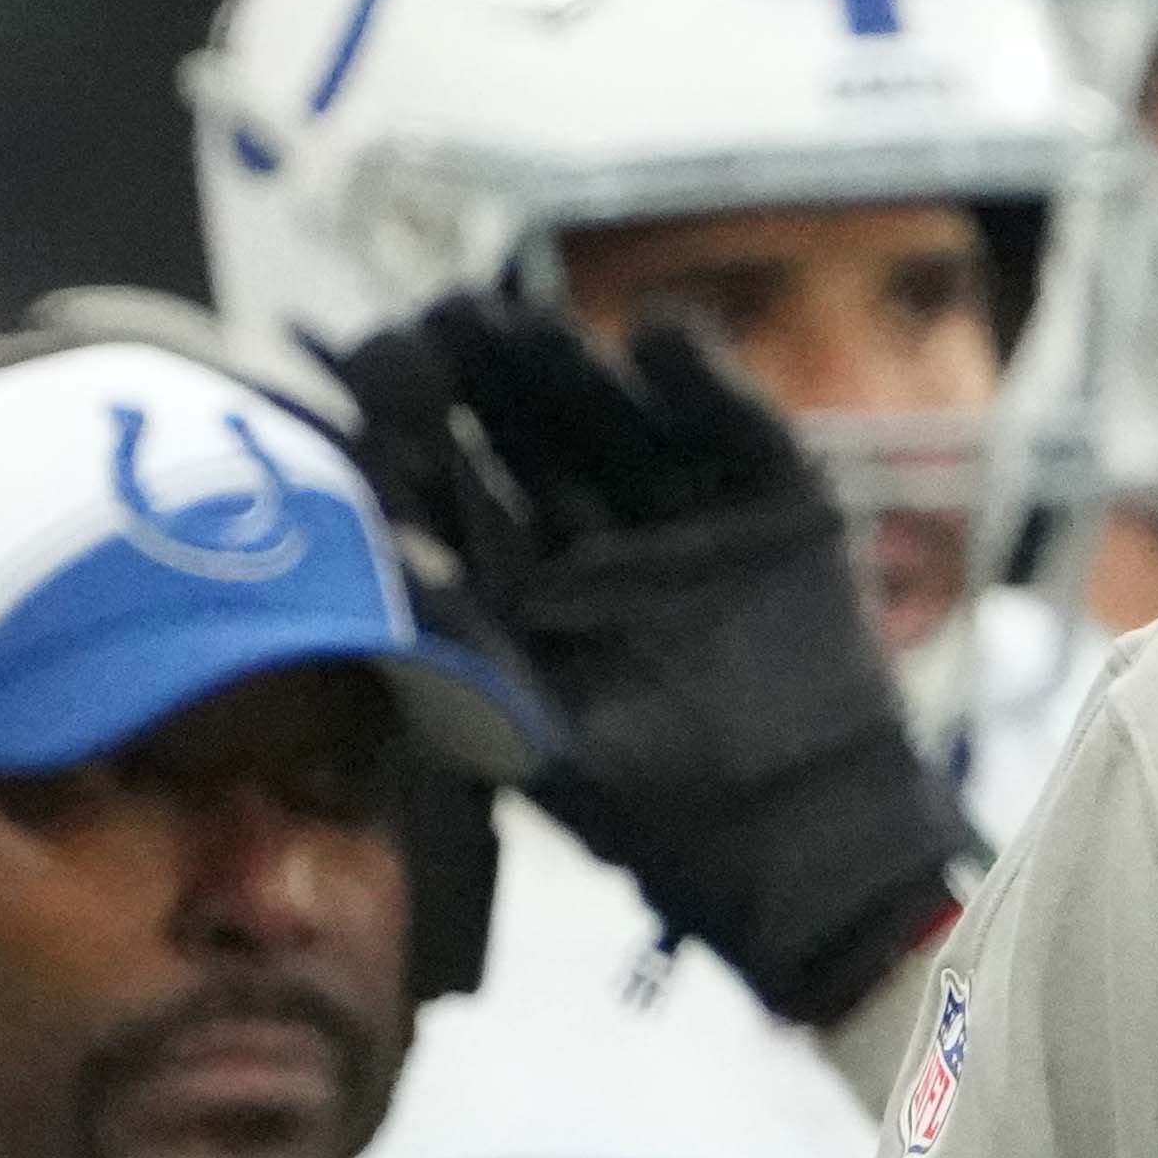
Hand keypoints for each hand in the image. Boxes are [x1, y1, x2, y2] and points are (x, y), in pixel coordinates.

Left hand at [325, 292, 972, 1033]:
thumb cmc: (655, 812)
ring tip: (522, 317)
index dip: (401, 428)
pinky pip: (737, 424)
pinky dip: (705, 380)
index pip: (450, 484)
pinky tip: (657, 335)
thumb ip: (464, 641)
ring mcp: (687, 511)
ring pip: (615, 414)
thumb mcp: (532, 732)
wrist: (807, 840)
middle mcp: (597, 535)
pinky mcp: (777, 503)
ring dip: (569, 364)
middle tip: (436, 317)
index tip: (350, 369)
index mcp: (526, 584)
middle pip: (523, 430)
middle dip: (479, 376)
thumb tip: (376, 554)